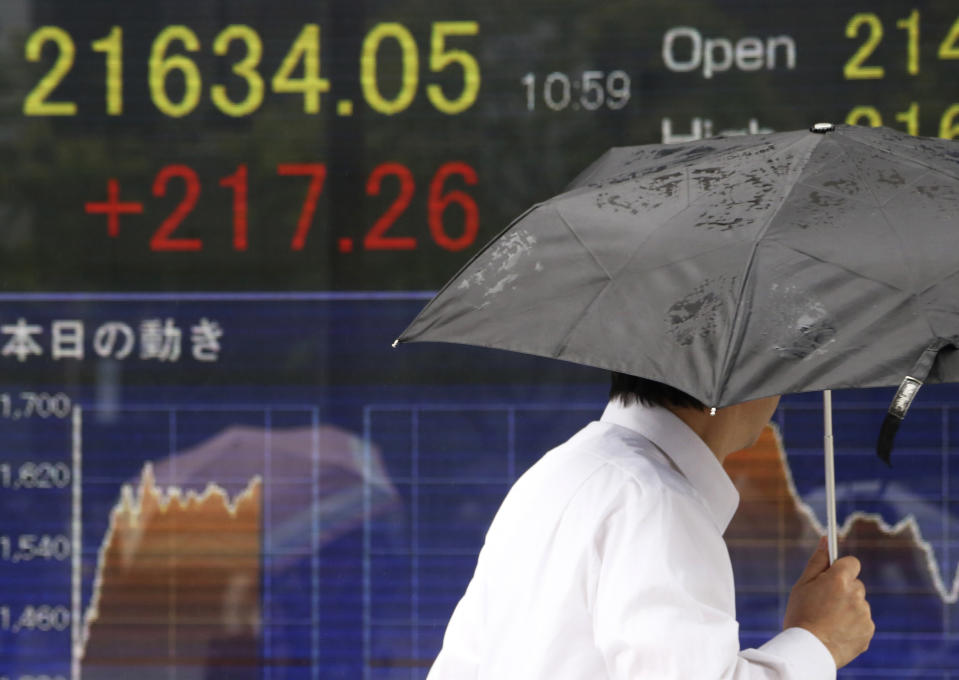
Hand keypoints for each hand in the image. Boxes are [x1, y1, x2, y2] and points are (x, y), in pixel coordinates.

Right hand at [783, 537, 874, 668]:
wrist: (808, 651)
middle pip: (855, 585)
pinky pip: (862, 622)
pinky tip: (836, 632)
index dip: (841, 569)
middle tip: (823, 604)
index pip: (852, 563)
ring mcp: (864, 614)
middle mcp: (856, 594)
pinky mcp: (868, 632)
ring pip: (858, 604)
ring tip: (828, 621)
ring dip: (848, 608)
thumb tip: (826, 540)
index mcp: (839, 579)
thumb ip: (818, 561)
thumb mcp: (802, 585)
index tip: (831, 577)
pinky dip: (852, 625)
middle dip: (843, 590)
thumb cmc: (800, 614)